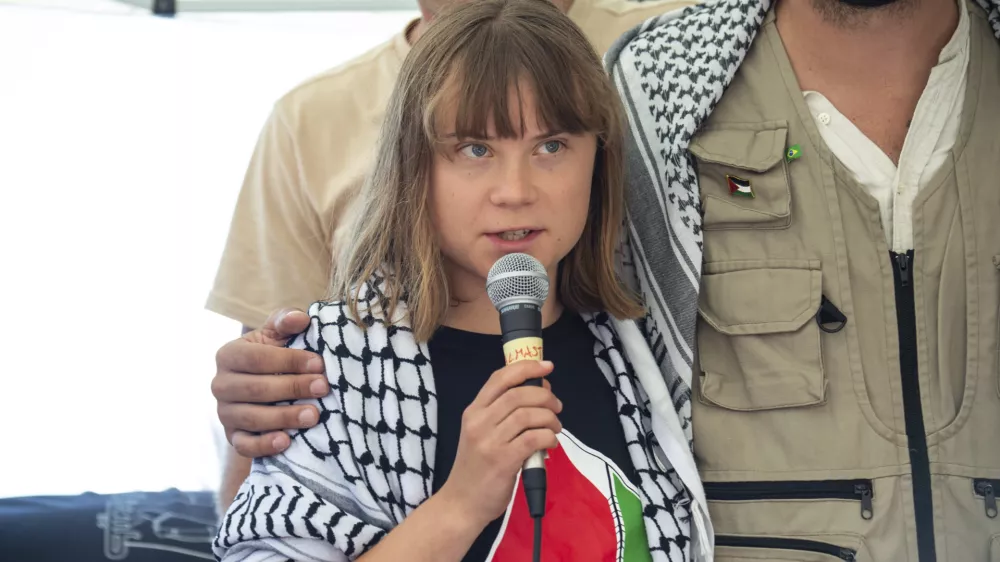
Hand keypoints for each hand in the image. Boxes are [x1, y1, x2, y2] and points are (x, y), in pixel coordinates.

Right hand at [212, 308, 327, 457]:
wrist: (262, 383)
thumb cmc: (272, 354)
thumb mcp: (276, 335)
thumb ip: (285, 322)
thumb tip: (300, 318)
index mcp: (228, 355)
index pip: (257, 358)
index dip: (289, 360)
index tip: (319, 363)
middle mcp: (220, 384)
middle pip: (256, 389)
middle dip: (292, 387)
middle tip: (323, 387)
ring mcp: (225, 413)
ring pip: (252, 418)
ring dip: (285, 417)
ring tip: (314, 415)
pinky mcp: (233, 437)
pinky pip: (245, 445)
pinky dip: (264, 445)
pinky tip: (287, 441)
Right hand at [437, 360, 562, 529]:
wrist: (461, 503)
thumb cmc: (476, 468)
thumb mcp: (480, 433)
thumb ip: (502, 414)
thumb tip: (539, 392)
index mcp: (473, 411)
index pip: (500, 378)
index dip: (526, 367)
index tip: (547, 366)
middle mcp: (479, 422)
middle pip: (518, 394)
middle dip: (545, 396)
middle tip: (557, 406)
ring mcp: (490, 441)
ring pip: (528, 415)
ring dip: (550, 418)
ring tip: (555, 427)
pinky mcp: (503, 461)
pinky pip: (534, 438)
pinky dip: (548, 437)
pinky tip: (550, 444)